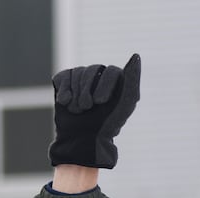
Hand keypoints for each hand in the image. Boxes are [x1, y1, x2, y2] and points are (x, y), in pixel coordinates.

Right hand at [49, 53, 140, 168]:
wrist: (81, 141)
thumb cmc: (107, 125)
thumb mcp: (124, 105)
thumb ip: (132, 82)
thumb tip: (136, 55)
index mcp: (117, 79)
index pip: (111, 71)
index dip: (104, 86)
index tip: (100, 102)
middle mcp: (99, 74)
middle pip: (92, 69)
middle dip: (88, 91)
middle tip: (88, 108)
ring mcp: (81, 76)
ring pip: (77, 72)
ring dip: (77, 95)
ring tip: (79, 110)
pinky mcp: (64, 80)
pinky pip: (63, 76)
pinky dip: (64, 91)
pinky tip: (66, 103)